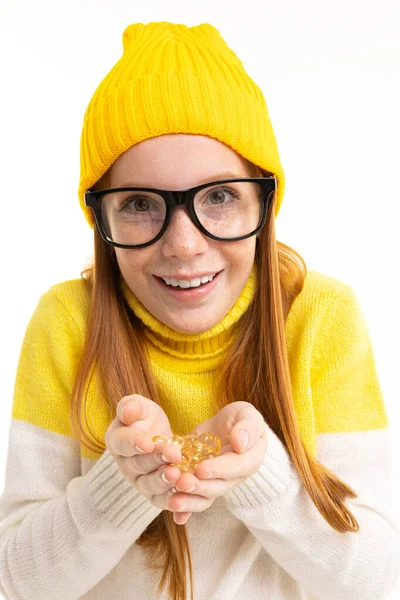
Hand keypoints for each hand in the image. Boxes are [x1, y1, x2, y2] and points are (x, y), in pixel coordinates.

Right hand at [105, 394, 182, 510]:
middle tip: (173, 455)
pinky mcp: (155, 495)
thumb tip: (127, 413)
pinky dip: (173, 502)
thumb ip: (131, 406)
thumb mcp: (141, 407)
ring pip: (150, 486)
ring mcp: (140, 483)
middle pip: (138, 466)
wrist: (159, 437)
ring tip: (178, 474)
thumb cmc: (146, 419)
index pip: (123, 444)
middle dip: (156, 461)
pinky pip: (162, 501)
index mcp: (117, 441)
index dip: (134, 444)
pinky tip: (184, 500)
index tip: (148, 443)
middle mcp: (126, 466)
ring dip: (164, 482)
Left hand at [168, 402, 267, 524]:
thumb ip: (248, 428)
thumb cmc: (240, 419)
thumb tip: (240, 444)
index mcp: (249, 460)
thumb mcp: (247, 415)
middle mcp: (233, 477)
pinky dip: (185, 510)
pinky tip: (175, 516)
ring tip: (173, 502)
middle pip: (217, 486)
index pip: (235, 467)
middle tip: (181, 483)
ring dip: (189, 501)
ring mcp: (216, 482)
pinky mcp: (201, 482)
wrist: (228, 427)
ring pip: (204, 496)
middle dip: (199, 487)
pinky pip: (194, 498)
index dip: (218, 469)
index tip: (201, 469)